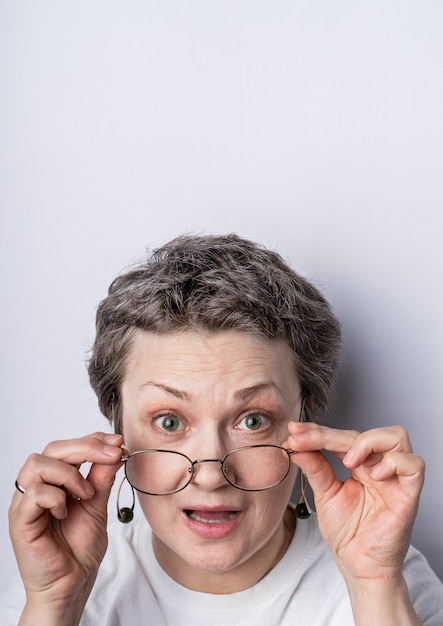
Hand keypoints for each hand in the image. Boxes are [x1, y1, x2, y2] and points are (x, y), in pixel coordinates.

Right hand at [9, 432, 123, 617]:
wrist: (72, 585)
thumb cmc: (79, 549)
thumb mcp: (97, 505)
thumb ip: (102, 478)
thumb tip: (115, 449)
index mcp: (54, 480)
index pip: (67, 447)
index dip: (92, 440)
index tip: (118, 443)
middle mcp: (36, 487)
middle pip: (53, 448)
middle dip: (86, 447)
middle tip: (112, 455)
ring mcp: (25, 503)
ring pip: (37, 464)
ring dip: (69, 474)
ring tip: (86, 494)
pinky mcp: (20, 521)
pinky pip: (33, 493)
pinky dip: (56, 497)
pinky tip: (66, 512)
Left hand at [284, 423, 424, 582]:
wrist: (358, 567)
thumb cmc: (347, 534)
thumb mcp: (324, 494)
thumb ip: (314, 467)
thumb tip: (295, 443)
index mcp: (361, 465)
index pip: (342, 437)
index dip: (317, 431)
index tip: (293, 432)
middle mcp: (379, 467)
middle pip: (361, 434)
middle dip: (328, 434)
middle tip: (302, 440)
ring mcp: (395, 479)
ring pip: (397, 437)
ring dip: (368, 442)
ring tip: (347, 461)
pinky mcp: (408, 495)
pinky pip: (414, 465)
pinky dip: (393, 463)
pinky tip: (374, 475)